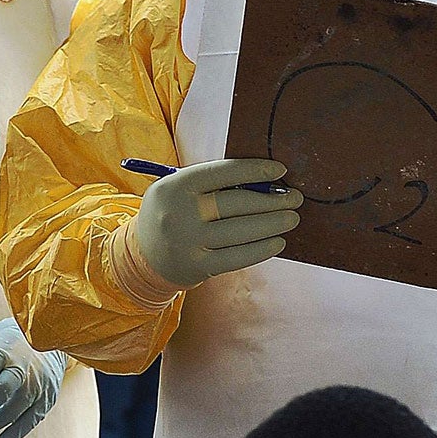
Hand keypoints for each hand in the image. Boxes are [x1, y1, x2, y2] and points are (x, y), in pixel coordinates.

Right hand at [129, 159, 301, 288]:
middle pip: (236, 203)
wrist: (141, 255)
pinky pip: (237, 257)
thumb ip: (214, 184)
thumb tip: (265, 182)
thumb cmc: (173, 214)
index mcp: (175, 185)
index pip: (222, 172)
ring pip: (241, 231)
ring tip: (291, 218)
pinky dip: (261, 249)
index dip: (255, 170)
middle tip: (295, 198)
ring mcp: (187, 242)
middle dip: (272, 201)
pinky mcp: (196, 267)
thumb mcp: (180, 190)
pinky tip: (277, 241)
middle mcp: (179, 213)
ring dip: (273, 224)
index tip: (281, 170)